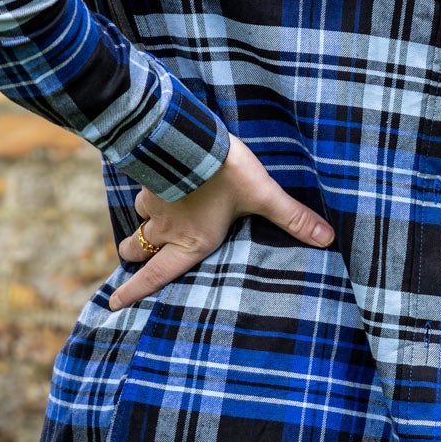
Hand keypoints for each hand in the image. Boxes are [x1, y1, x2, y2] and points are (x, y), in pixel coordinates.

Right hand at [111, 133, 334, 309]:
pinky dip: (147, 194)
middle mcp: (167, 228)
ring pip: (139, 219)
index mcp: (190, 242)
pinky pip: (143, 191)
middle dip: (133, 259)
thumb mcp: (263, 196)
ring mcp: (154, 202)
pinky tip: (156, 185)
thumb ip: (293, 218)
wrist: (190, 137)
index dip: (134, 292)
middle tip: (130, 263)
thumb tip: (327, 238)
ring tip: (148, 223)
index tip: (113, 304)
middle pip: (137, 251)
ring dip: (142, 224)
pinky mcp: (149, 177)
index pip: (155, 276)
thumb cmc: (226, 174)